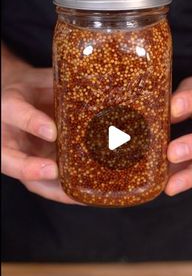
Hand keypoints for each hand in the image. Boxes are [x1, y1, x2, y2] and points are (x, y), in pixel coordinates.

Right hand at [1, 47, 76, 203]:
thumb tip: (99, 81)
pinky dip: (63, 193)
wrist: (20, 100)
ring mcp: (19, 157)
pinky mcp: (34, 169)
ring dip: (52, 190)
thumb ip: (61, 83)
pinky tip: (85, 197)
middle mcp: (7, 137)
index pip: (16, 114)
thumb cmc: (33, 88)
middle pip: (9, 160)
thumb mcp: (43, 79)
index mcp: (9, 107)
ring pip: (28, 180)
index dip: (33, 123)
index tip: (52, 132)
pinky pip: (45, 186)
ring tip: (78, 196)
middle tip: (53, 172)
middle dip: (29, 168)